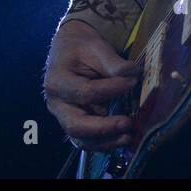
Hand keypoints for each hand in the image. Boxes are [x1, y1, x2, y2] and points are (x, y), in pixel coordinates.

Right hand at [43, 20, 140, 151]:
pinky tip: (120, 139)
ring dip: (106, 141)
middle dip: (104, 127)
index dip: (111, 89)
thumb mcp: (96, 47)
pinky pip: (85, 141)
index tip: (132, 82)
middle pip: (77, 125)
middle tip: (128, 122)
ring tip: (128, 137)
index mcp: (57, 82)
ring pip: (81, 138)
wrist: (69, 51)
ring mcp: (63, 116)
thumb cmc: (81, 49)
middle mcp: (56, 104)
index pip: (86, 92)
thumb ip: (113, 62)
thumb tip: (133, 74)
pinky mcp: (73, 123)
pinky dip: (103, 143)